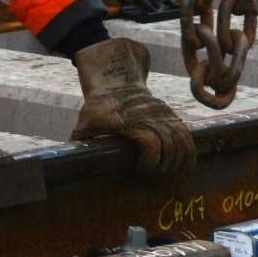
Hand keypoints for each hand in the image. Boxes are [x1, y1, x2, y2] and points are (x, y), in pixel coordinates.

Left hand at [70, 38, 195, 173]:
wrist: (116, 80)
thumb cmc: (99, 106)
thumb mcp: (86, 122)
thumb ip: (79, 142)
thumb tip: (67, 163)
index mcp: (131, 123)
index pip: (150, 145)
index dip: (150, 163)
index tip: (143, 172)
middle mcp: (151, 118)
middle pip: (169, 146)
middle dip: (165, 166)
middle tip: (157, 176)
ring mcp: (163, 116)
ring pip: (180, 140)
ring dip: (179, 160)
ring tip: (173, 172)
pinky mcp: (171, 115)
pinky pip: (186, 134)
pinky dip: (189, 150)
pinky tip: (187, 165)